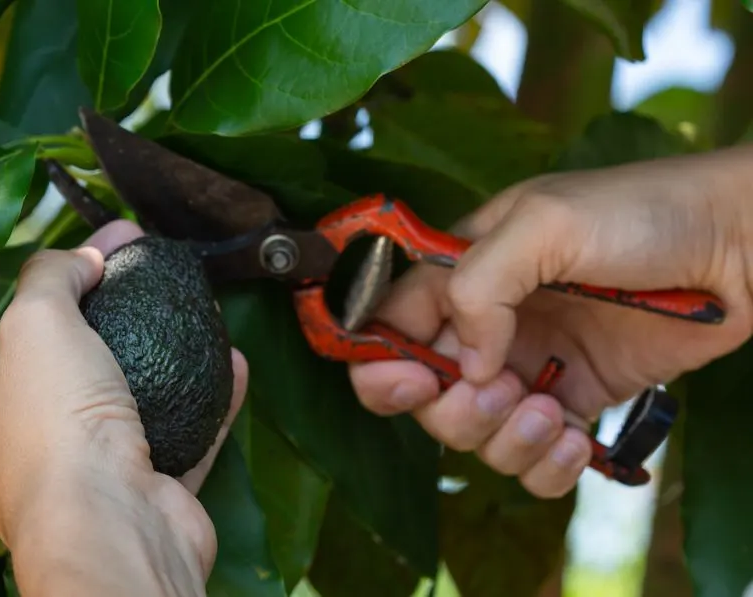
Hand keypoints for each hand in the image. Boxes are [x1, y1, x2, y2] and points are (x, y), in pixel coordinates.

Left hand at [0, 220, 247, 595]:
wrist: (114, 525)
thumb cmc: (54, 426)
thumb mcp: (35, 323)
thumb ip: (50, 277)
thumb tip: (80, 258)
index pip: (17, 336)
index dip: (64, 282)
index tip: (109, 245)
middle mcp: (28, 449)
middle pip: (78, 361)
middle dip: (118, 308)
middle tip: (152, 261)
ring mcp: (92, 474)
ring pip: (133, 397)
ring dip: (168, 350)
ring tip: (199, 303)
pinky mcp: (148, 489)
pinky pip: (182, 431)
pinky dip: (207, 396)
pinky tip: (232, 361)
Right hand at [349, 144, 752, 496]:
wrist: (739, 245)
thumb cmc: (642, 214)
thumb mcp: (544, 223)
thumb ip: (478, 285)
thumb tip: (463, 364)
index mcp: (460, 273)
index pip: (386, 327)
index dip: (382, 364)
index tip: (415, 379)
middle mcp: (485, 326)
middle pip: (422, 397)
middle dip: (453, 410)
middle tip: (503, 391)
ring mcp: (528, 368)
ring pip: (475, 437)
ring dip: (505, 441)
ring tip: (552, 412)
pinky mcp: (573, 403)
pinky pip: (532, 460)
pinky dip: (545, 466)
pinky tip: (578, 438)